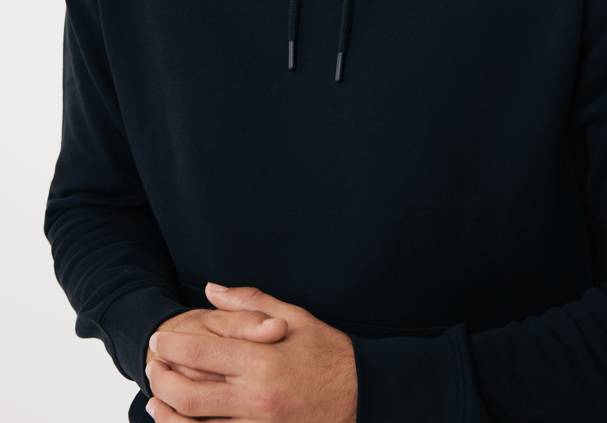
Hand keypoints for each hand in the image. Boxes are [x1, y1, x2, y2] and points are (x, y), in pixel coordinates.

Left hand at [145, 283, 357, 421]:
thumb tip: (212, 289)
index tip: (157, 340)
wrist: (362, 393)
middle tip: (151, 366)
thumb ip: (249, 303)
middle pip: (189, 394)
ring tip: (155, 401)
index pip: (200, 353)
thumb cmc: (328, 351)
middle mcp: (255, 397)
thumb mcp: (294, 316)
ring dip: (169, 415)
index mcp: (261, 360)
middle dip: (162, 380)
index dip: (171, 347)